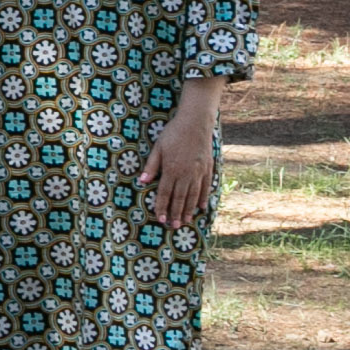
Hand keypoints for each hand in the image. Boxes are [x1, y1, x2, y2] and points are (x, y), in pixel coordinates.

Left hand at [140, 101, 219, 227]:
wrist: (196, 123)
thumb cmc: (173, 134)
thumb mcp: (158, 148)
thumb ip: (152, 166)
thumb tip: (142, 181)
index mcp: (172, 169)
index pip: (165, 193)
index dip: (162, 206)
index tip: (160, 218)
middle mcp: (186, 174)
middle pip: (180, 198)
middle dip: (176, 213)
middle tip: (174, 226)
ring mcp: (198, 172)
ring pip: (193, 195)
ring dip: (189, 210)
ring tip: (186, 221)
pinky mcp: (207, 168)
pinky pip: (205, 187)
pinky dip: (203, 198)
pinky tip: (201, 207)